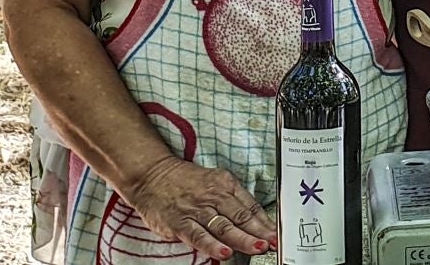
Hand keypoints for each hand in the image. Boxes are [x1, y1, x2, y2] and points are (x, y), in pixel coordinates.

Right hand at [122, 156, 276, 258]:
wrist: (151, 175)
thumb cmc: (186, 182)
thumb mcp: (214, 182)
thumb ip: (234, 200)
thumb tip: (258, 221)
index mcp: (225, 185)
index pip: (250, 206)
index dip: (266, 222)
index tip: (278, 234)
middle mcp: (213, 196)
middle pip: (240, 217)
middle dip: (259, 232)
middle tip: (273, 243)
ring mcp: (196, 210)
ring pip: (223, 227)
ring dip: (242, 239)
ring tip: (257, 248)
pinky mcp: (179, 222)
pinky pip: (198, 235)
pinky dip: (212, 245)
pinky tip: (224, 252)